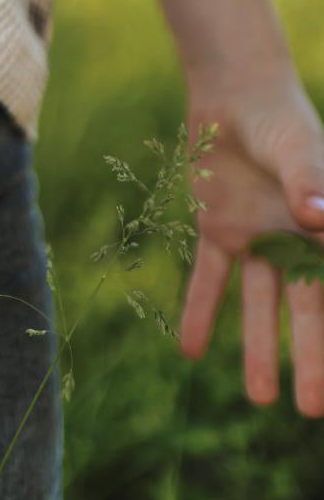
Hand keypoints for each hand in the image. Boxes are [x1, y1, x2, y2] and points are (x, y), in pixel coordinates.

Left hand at [177, 64, 323, 416]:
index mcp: (322, 231)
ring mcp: (255, 238)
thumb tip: (319, 218)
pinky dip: (199, 310)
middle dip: (308, 357)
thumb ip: (308, 182)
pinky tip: (188, 349)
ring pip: (258, 304)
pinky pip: (208, 278)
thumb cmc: (280, 119)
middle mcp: (293, 242)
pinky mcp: (217, 229)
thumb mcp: (297, 150)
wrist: (234, 90)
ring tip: (259, 398)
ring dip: (256, 347)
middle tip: (310, 409)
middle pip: (304, 309)